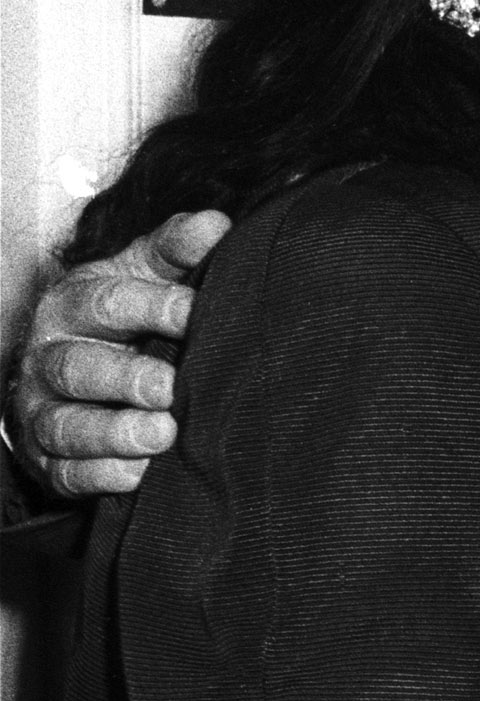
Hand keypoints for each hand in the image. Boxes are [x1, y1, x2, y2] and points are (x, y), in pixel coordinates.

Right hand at [12, 212, 230, 496]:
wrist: (63, 381)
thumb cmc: (118, 323)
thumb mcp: (140, 276)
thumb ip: (174, 251)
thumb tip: (215, 224)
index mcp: (74, 304)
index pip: (107, 301)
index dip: (151, 306)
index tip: (195, 314)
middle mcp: (49, 357)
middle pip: (79, 367)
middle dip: (125, 377)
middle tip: (171, 388)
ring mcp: (43, 411)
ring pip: (68, 425)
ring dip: (115, 433)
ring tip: (162, 435)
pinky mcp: (49, 461)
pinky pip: (68, 472)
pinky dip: (103, 475)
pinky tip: (140, 474)